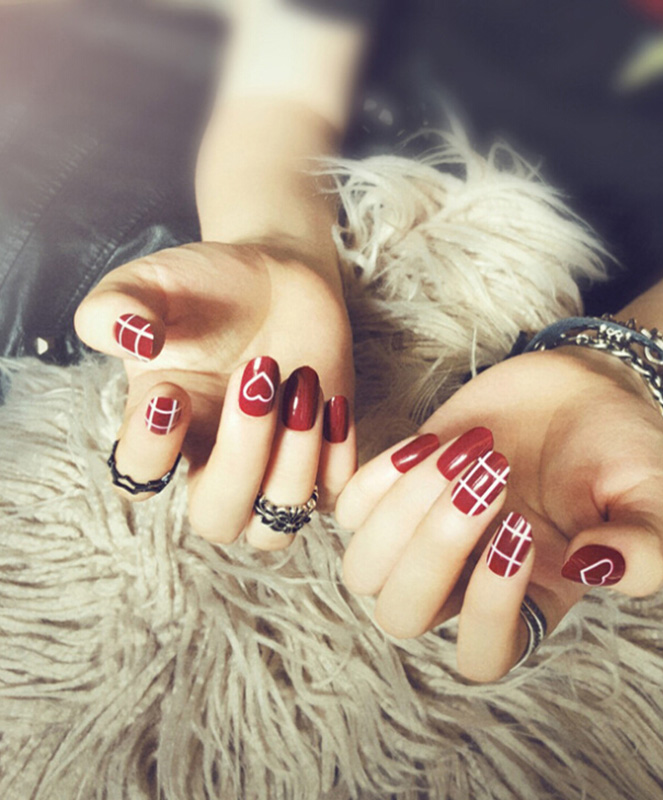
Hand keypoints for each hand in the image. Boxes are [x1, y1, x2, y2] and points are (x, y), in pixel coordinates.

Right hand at [74, 241, 355, 547]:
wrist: (282, 277)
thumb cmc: (209, 285)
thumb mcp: (152, 282)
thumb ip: (115, 306)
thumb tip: (133, 339)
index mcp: (161, 429)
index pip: (138, 479)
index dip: (151, 449)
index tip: (170, 391)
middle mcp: (213, 460)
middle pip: (217, 519)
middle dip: (240, 459)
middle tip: (257, 377)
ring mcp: (270, 467)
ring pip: (276, 526)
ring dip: (294, 462)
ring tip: (304, 384)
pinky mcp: (323, 458)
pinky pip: (334, 497)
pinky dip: (337, 457)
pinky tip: (332, 399)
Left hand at [336, 347, 662, 680]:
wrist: (579, 388)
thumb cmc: (618, 449)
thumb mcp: (650, 497)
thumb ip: (643, 547)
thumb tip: (596, 568)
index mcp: (529, 601)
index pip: (481, 654)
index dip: (488, 606)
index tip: (524, 528)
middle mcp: (466, 581)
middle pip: (403, 615)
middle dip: (435, 547)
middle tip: (490, 475)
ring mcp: (424, 536)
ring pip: (363, 570)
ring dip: (404, 508)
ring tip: (464, 452)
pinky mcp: (398, 489)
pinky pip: (348, 511)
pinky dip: (376, 477)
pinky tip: (430, 442)